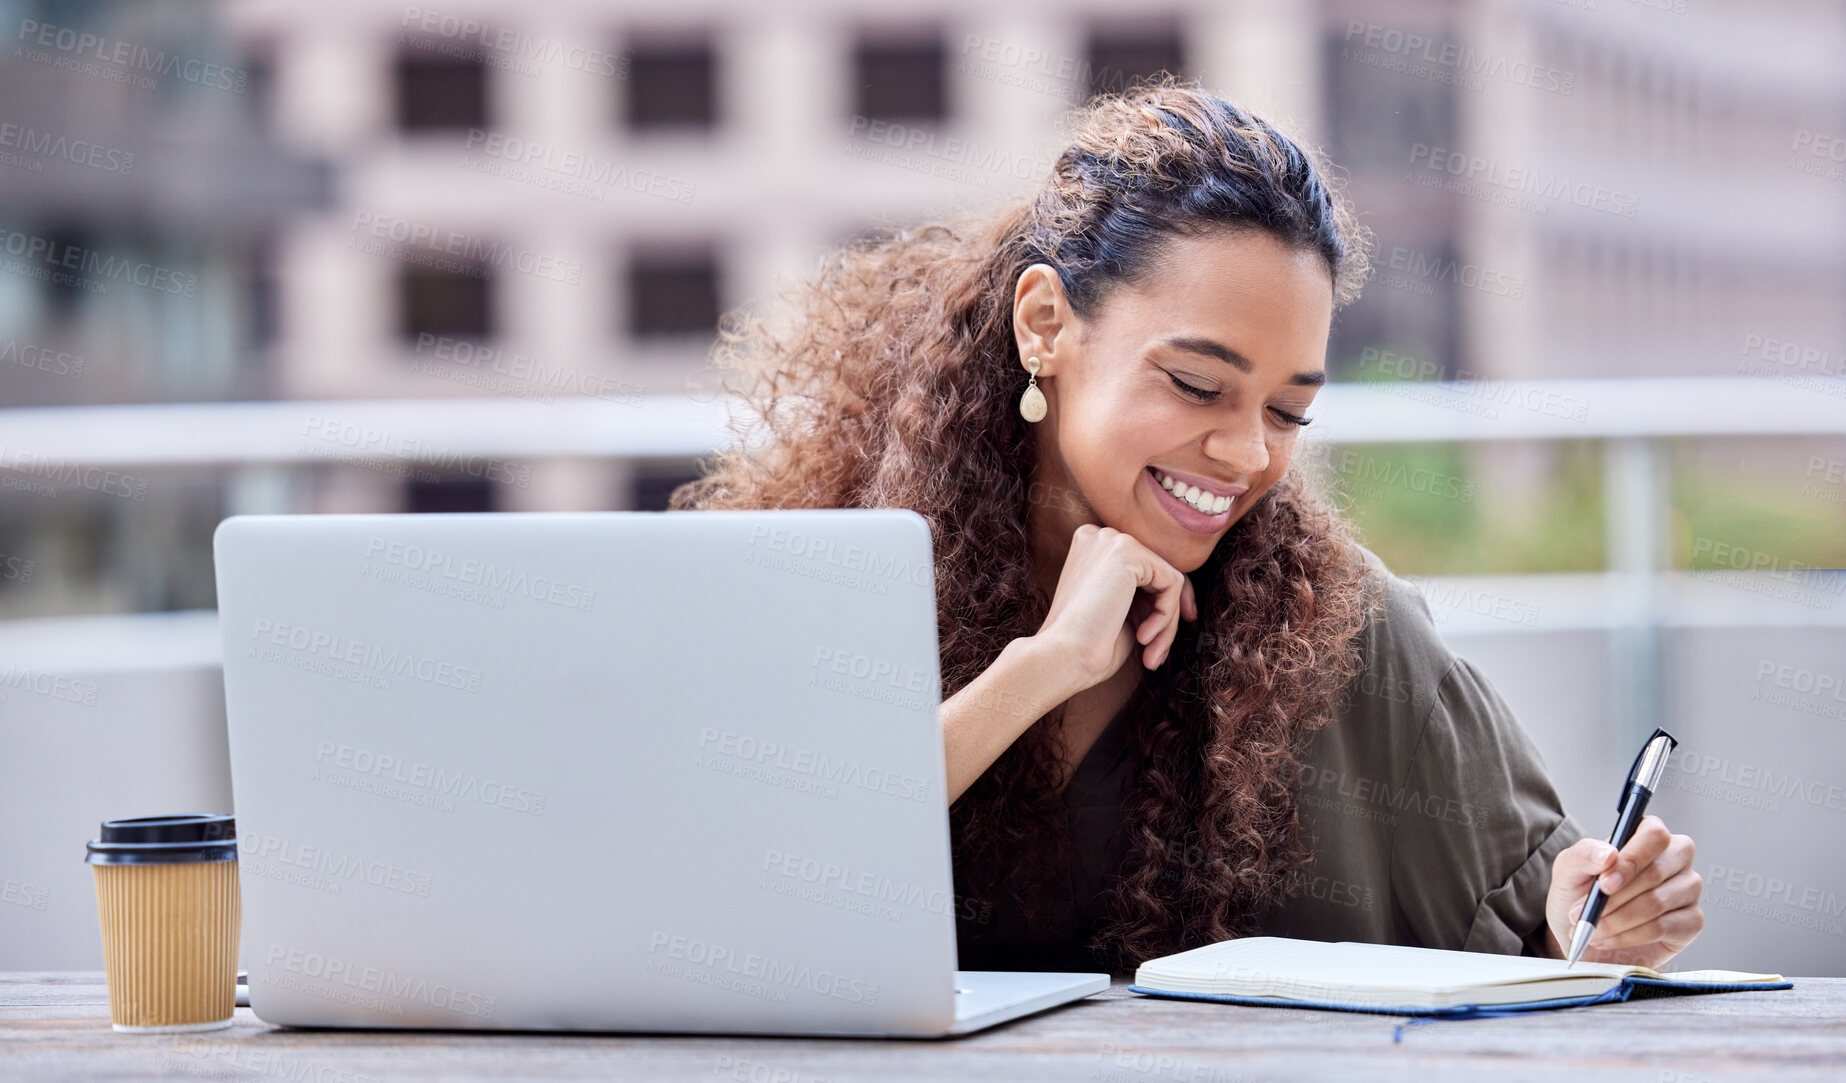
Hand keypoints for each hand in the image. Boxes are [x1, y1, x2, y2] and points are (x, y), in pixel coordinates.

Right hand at [1034, 524, 1197, 692]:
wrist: (1062, 657)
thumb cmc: (1085, 644)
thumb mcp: (1119, 611)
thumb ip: (1143, 593)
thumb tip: (1182, 591)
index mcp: (1091, 548)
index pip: (1143, 570)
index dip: (1162, 602)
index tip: (1164, 634)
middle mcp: (1099, 535)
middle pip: (1159, 572)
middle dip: (1167, 614)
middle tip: (1157, 652)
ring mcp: (1113, 540)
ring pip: (1169, 579)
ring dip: (1166, 622)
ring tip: (1150, 652)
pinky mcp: (1127, 552)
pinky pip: (1172, 583)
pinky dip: (1166, 616)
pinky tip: (1143, 637)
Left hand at [1544, 815, 1703, 968]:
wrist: (1583, 931)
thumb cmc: (1581, 893)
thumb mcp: (1569, 869)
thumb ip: (1584, 855)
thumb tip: (1608, 854)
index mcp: (1648, 836)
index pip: (1654, 835)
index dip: (1630, 860)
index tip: (1604, 883)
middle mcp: (1675, 858)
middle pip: (1656, 871)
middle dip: (1616, 898)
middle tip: (1587, 912)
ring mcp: (1687, 890)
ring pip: (1657, 903)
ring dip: (1617, 920)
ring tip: (1592, 927)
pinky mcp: (1691, 921)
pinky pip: (1662, 928)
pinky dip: (1628, 936)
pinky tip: (1609, 938)